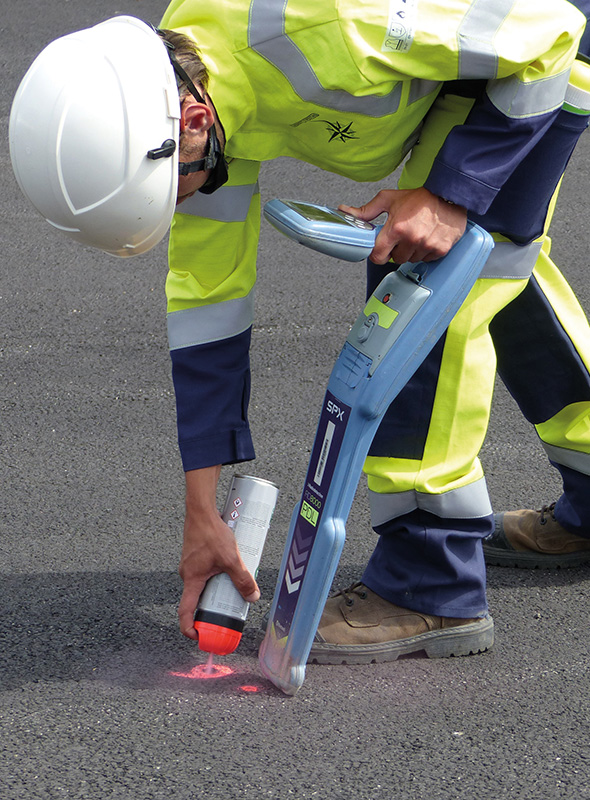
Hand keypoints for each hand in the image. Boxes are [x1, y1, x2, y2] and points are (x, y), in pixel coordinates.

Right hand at [177, 466, 259, 639]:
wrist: (201, 509)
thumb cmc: (211, 531)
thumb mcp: (231, 558)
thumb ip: (242, 579)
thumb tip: (253, 597)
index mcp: (191, 579)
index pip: (185, 612)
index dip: (189, 628)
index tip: (199, 637)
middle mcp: (187, 574)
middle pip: (197, 599)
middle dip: (212, 608)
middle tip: (228, 611)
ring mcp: (190, 565)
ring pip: (203, 584)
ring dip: (216, 589)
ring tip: (233, 585)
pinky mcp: (196, 556)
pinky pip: (205, 573)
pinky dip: (216, 575)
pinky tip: (229, 567)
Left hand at [339, 187, 466, 264]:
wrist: (449, 195)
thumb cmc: (419, 198)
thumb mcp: (389, 200)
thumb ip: (366, 210)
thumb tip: (345, 211)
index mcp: (397, 228)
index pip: (378, 256)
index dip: (377, 254)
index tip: (380, 249)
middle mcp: (412, 239)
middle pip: (395, 259)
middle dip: (396, 250)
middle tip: (401, 236)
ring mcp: (427, 245)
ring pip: (411, 260)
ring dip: (410, 251)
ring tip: (415, 234)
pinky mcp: (440, 249)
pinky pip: (426, 259)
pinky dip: (425, 252)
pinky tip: (427, 238)